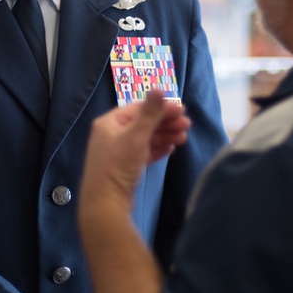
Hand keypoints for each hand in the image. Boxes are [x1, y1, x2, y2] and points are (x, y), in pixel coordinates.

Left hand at [81, 90, 190, 208]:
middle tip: (188, 125)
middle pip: (143, 123)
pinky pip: (143, 153)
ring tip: (183, 138)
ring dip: (164, 136)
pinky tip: (171, 149)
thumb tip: (159, 88)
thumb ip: (150, 113)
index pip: (138, 108)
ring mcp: (117, 152)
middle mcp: (111, 135)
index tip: (182, 109)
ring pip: (145, 139)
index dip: (160, 107)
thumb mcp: (136, 136)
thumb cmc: (118, 166)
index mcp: (109, 123)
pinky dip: (157, 149)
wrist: (105, 204)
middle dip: (166, 123)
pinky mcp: (124, 168)